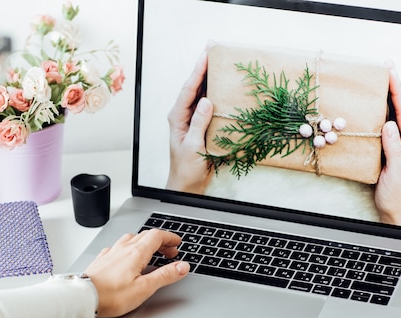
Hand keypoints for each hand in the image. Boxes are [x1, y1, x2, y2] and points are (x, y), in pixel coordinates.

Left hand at [84, 229, 189, 317]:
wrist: (83, 297)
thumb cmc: (111, 296)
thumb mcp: (145, 288)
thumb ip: (165, 275)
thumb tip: (182, 266)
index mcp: (136, 253)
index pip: (157, 236)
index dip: (170, 238)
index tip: (177, 243)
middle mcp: (123, 248)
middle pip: (145, 235)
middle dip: (160, 241)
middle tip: (169, 251)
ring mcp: (111, 253)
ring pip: (130, 239)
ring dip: (143, 242)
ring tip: (149, 251)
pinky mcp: (102, 260)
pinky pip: (117, 247)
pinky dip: (128, 248)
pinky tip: (125, 256)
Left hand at [166, 50, 213, 193]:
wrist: (186, 185)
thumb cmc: (186, 169)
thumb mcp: (193, 146)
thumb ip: (199, 123)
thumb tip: (206, 100)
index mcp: (177, 117)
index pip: (188, 90)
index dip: (197, 71)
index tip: (206, 55)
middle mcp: (183, 115)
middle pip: (194, 87)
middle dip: (203, 68)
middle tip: (213, 49)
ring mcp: (192, 120)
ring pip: (201, 94)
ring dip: (210, 79)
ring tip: (219, 62)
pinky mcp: (200, 126)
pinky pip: (208, 106)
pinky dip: (216, 94)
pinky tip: (223, 86)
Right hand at [375, 63, 400, 227]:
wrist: (395, 211)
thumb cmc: (396, 194)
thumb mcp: (396, 172)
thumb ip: (393, 147)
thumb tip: (388, 124)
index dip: (398, 92)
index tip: (390, 74)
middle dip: (395, 87)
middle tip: (387, 67)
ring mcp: (400, 145)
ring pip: (395, 115)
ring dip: (389, 97)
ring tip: (382, 80)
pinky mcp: (390, 150)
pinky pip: (386, 127)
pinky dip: (381, 113)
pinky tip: (375, 106)